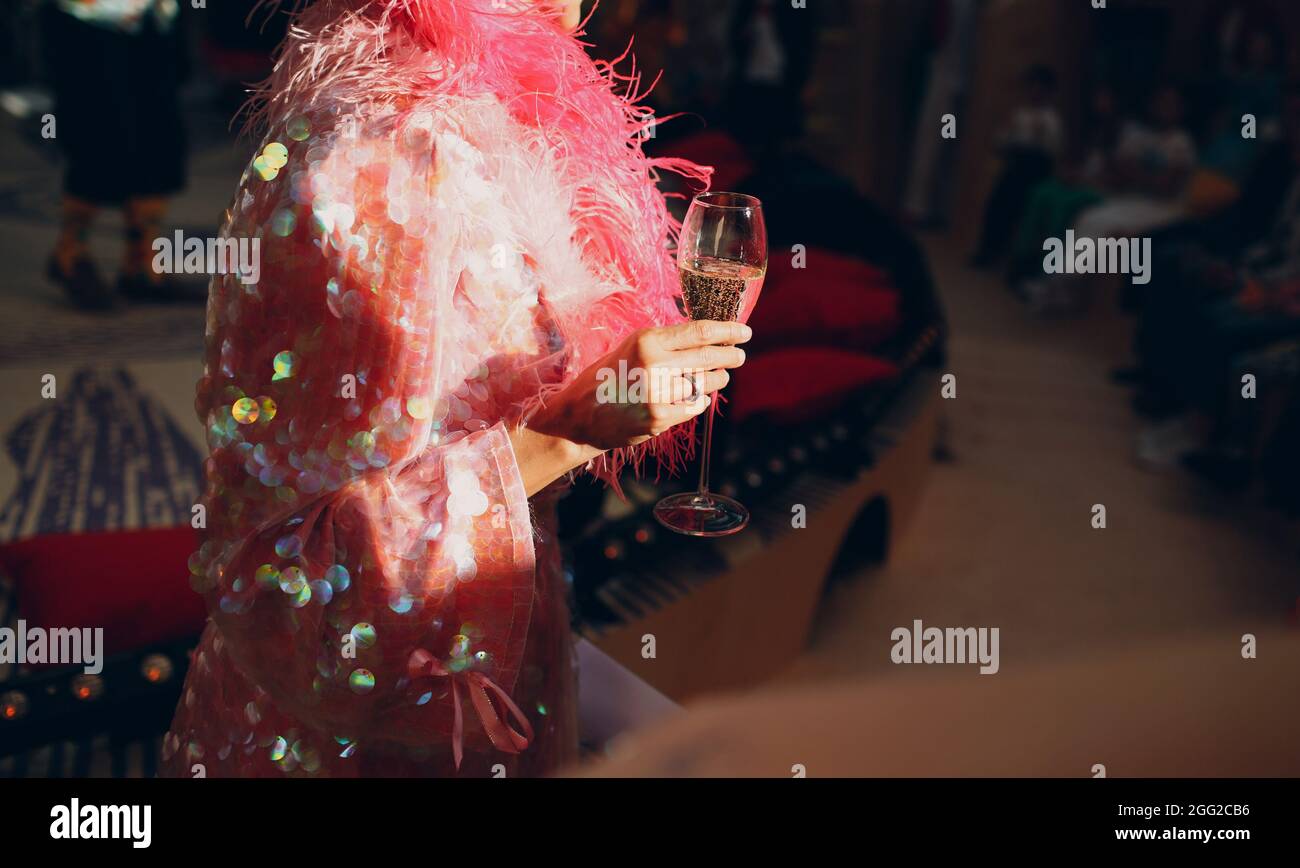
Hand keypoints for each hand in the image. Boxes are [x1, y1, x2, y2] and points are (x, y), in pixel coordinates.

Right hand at [509, 320, 750, 494]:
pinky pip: (694, 406)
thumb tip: (706, 339)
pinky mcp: (659, 418)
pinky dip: (699, 400)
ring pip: (706, 383)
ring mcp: (658, 394)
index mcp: (647, 341)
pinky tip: (697, 397)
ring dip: (717, 379)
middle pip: (708, 357)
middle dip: (730, 356)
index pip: (700, 332)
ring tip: (719, 376)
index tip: (743, 332)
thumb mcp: (632, 347)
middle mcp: (654, 365)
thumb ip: (665, 343)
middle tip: (739, 355)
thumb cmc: (607, 376)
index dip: (728, 331)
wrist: (579, 416)